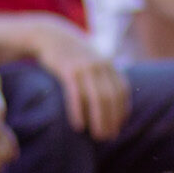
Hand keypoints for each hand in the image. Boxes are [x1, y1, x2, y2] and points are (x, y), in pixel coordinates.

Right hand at [22, 15, 129, 140]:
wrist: (51, 35)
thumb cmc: (72, 54)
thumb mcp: (93, 59)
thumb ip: (104, 75)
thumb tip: (112, 99)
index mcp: (108, 63)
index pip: (122, 90)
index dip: (122, 110)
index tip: (119, 126)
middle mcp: (100, 65)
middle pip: (111, 97)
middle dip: (112, 119)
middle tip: (108, 137)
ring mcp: (84, 67)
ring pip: (97, 98)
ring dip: (99, 120)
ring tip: (98, 136)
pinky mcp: (67, 70)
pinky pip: (76, 94)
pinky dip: (78, 111)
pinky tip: (79, 126)